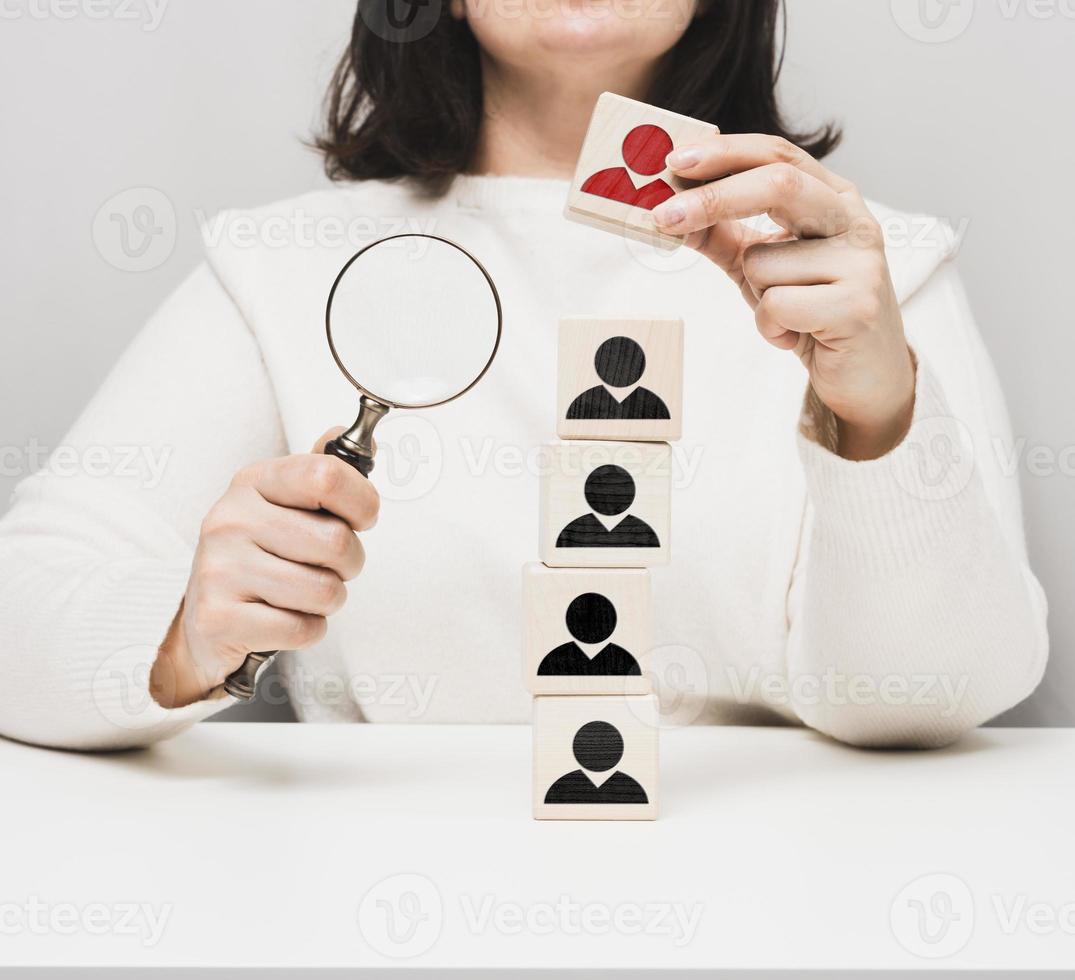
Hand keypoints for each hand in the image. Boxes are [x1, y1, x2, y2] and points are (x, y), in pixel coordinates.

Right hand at [150, 429, 378, 707]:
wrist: (207, 620)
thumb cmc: (260, 557)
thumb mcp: (285, 504)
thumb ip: (323, 472)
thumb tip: (359, 438)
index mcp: (253, 482)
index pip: (327, 475)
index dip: (362, 502)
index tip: (360, 518)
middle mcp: (231, 519)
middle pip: (336, 541)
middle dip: (350, 563)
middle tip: (329, 566)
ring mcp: (220, 569)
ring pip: (325, 590)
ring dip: (329, 600)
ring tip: (303, 594)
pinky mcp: (219, 618)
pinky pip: (303, 628)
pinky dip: (308, 629)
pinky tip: (283, 617)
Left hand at [653, 134, 915, 460]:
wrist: (864, 375)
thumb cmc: (810, 312)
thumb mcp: (760, 266)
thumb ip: (721, 234)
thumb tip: (668, 211)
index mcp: (833, 197)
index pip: (778, 155)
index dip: (726, 153)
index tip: (676, 161)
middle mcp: (853, 219)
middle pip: (778, 184)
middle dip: (714, 199)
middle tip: (662, 216)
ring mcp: (861, 261)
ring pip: (765, 260)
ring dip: (754, 292)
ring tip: (785, 313)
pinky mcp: (857, 306)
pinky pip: (776, 305)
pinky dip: (769, 326)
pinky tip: (795, 336)